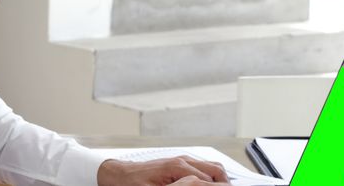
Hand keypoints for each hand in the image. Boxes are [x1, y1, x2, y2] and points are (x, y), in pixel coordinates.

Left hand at [97, 156, 231, 185]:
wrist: (119, 174)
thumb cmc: (133, 184)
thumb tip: (195, 185)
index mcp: (179, 167)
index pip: (211, 179)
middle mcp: (183, 160)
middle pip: (217, 170)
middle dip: (224, 183)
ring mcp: (182, 160)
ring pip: (212, 167)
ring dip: (219, 179)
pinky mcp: (179, 163)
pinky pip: (203, 167)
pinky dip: (211, 177)